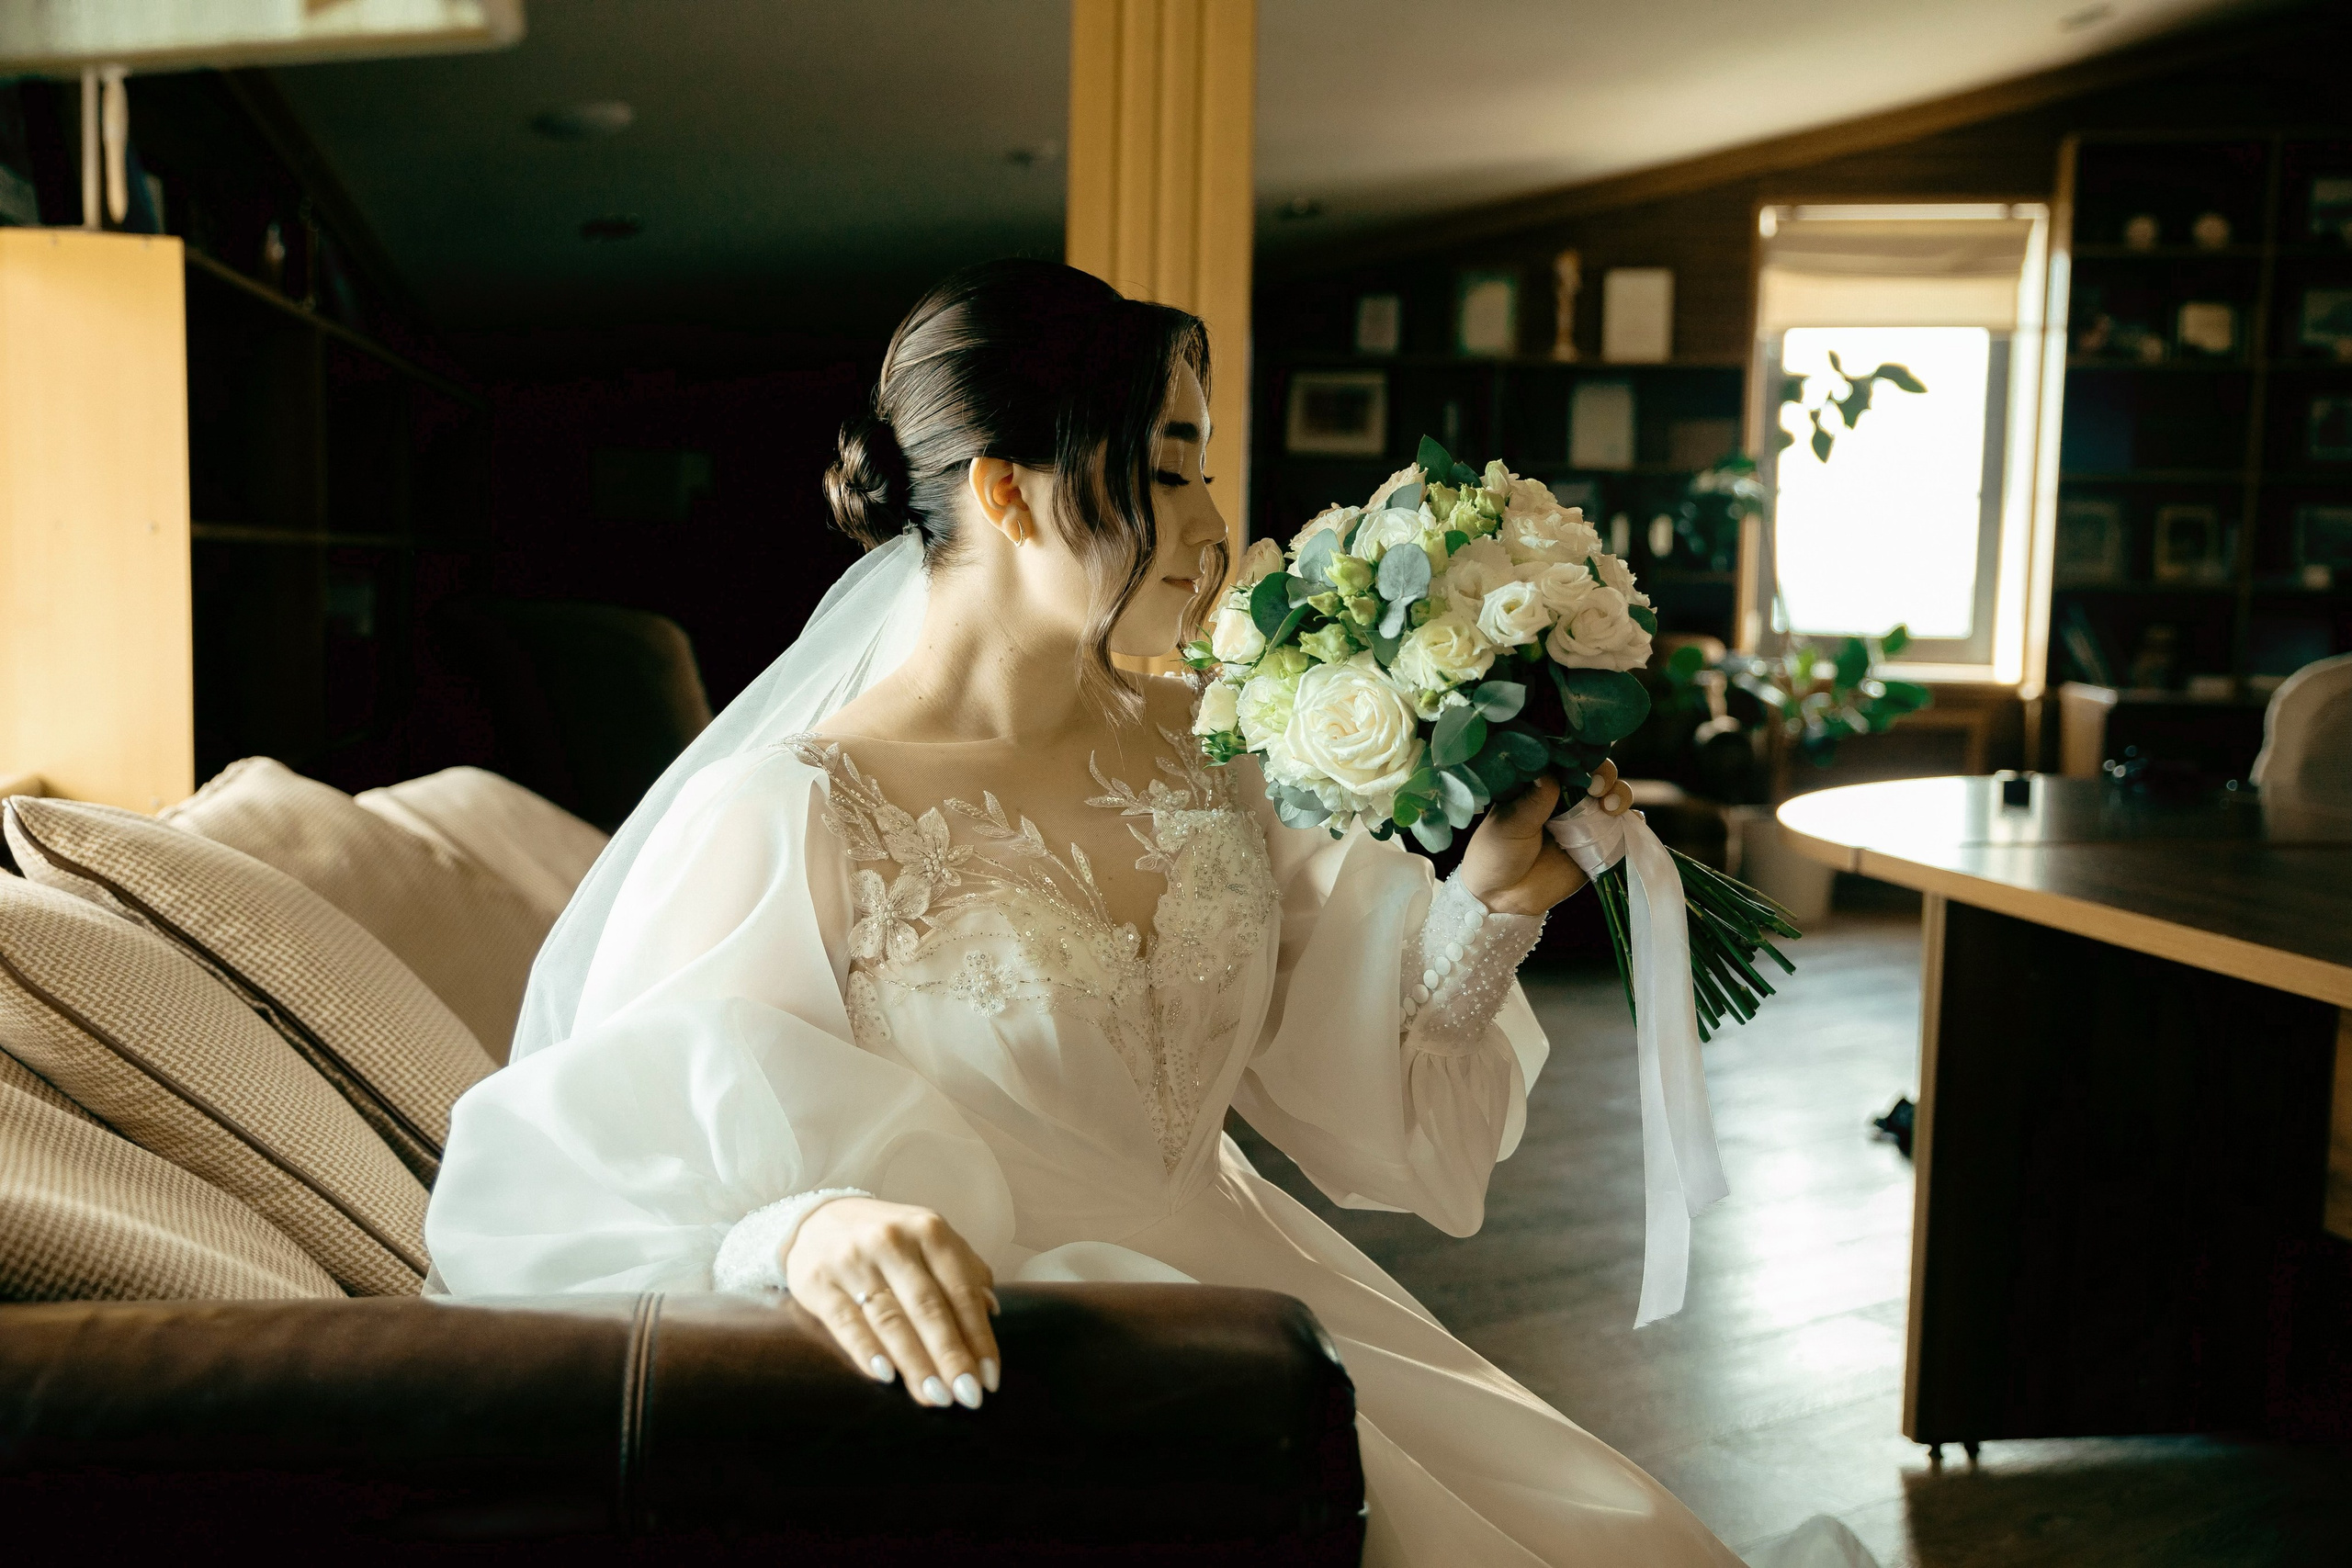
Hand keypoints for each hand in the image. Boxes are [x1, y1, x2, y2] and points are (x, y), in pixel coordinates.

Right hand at [785, 1197, 999, 1408]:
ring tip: (935, 1397)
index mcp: (929, 1231)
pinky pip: (846, 1323)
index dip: (979, 1337)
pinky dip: (867, 1352)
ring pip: (890, 1320)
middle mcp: (892, 1242)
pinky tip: (886, 1377)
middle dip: (951, 1357)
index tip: (990, 1378)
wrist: (817, 1218)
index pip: (961, 1291)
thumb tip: (991, 1311)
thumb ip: (965, 1271)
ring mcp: (853, 1261)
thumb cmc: (890, 1240)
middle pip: (928, 1308)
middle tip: (968, 1396)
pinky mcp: (818, 1283)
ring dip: (915, 1364)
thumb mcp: (930, 1241)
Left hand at [1457, 760, 1632, 916]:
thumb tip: (1550, 775)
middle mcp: (1567, 800)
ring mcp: (1584, 823)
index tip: (1582, 767)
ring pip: (1614, 798)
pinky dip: (1633, 823)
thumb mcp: (1509, 825)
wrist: (1501, 898)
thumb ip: (1532, 802)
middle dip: (1605, 776)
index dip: (1581, 758)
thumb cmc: (1496, 853)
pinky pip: (1622, 832)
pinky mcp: (1597, 848)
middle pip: (1598, 775)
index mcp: (1543, 786)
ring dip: (1620, 796)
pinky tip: (1633, 821)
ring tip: (1611, 808)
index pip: (1569, 761)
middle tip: (1597, 789)